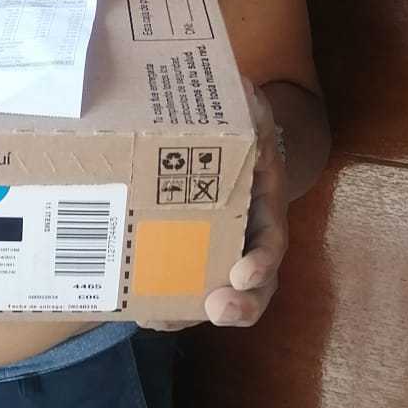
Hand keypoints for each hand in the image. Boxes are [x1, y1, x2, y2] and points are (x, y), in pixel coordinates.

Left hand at [138, 78, 288, 331]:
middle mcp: (243, 238)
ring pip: (212, 298)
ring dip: (189, 314)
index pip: (271, 243)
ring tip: (160, 319)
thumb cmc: (233, 127)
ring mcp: (214, 254)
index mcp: (261, 206)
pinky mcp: (182, 259)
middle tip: (216, 310)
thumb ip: (247, 102)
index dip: (260, 263)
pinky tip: (136, 309)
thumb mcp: (245, 108)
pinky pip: (178, 290)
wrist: (213, 137)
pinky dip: (161, 303)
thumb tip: (243, 88)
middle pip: (250, 288)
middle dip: (237, 307)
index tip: (243, 275)